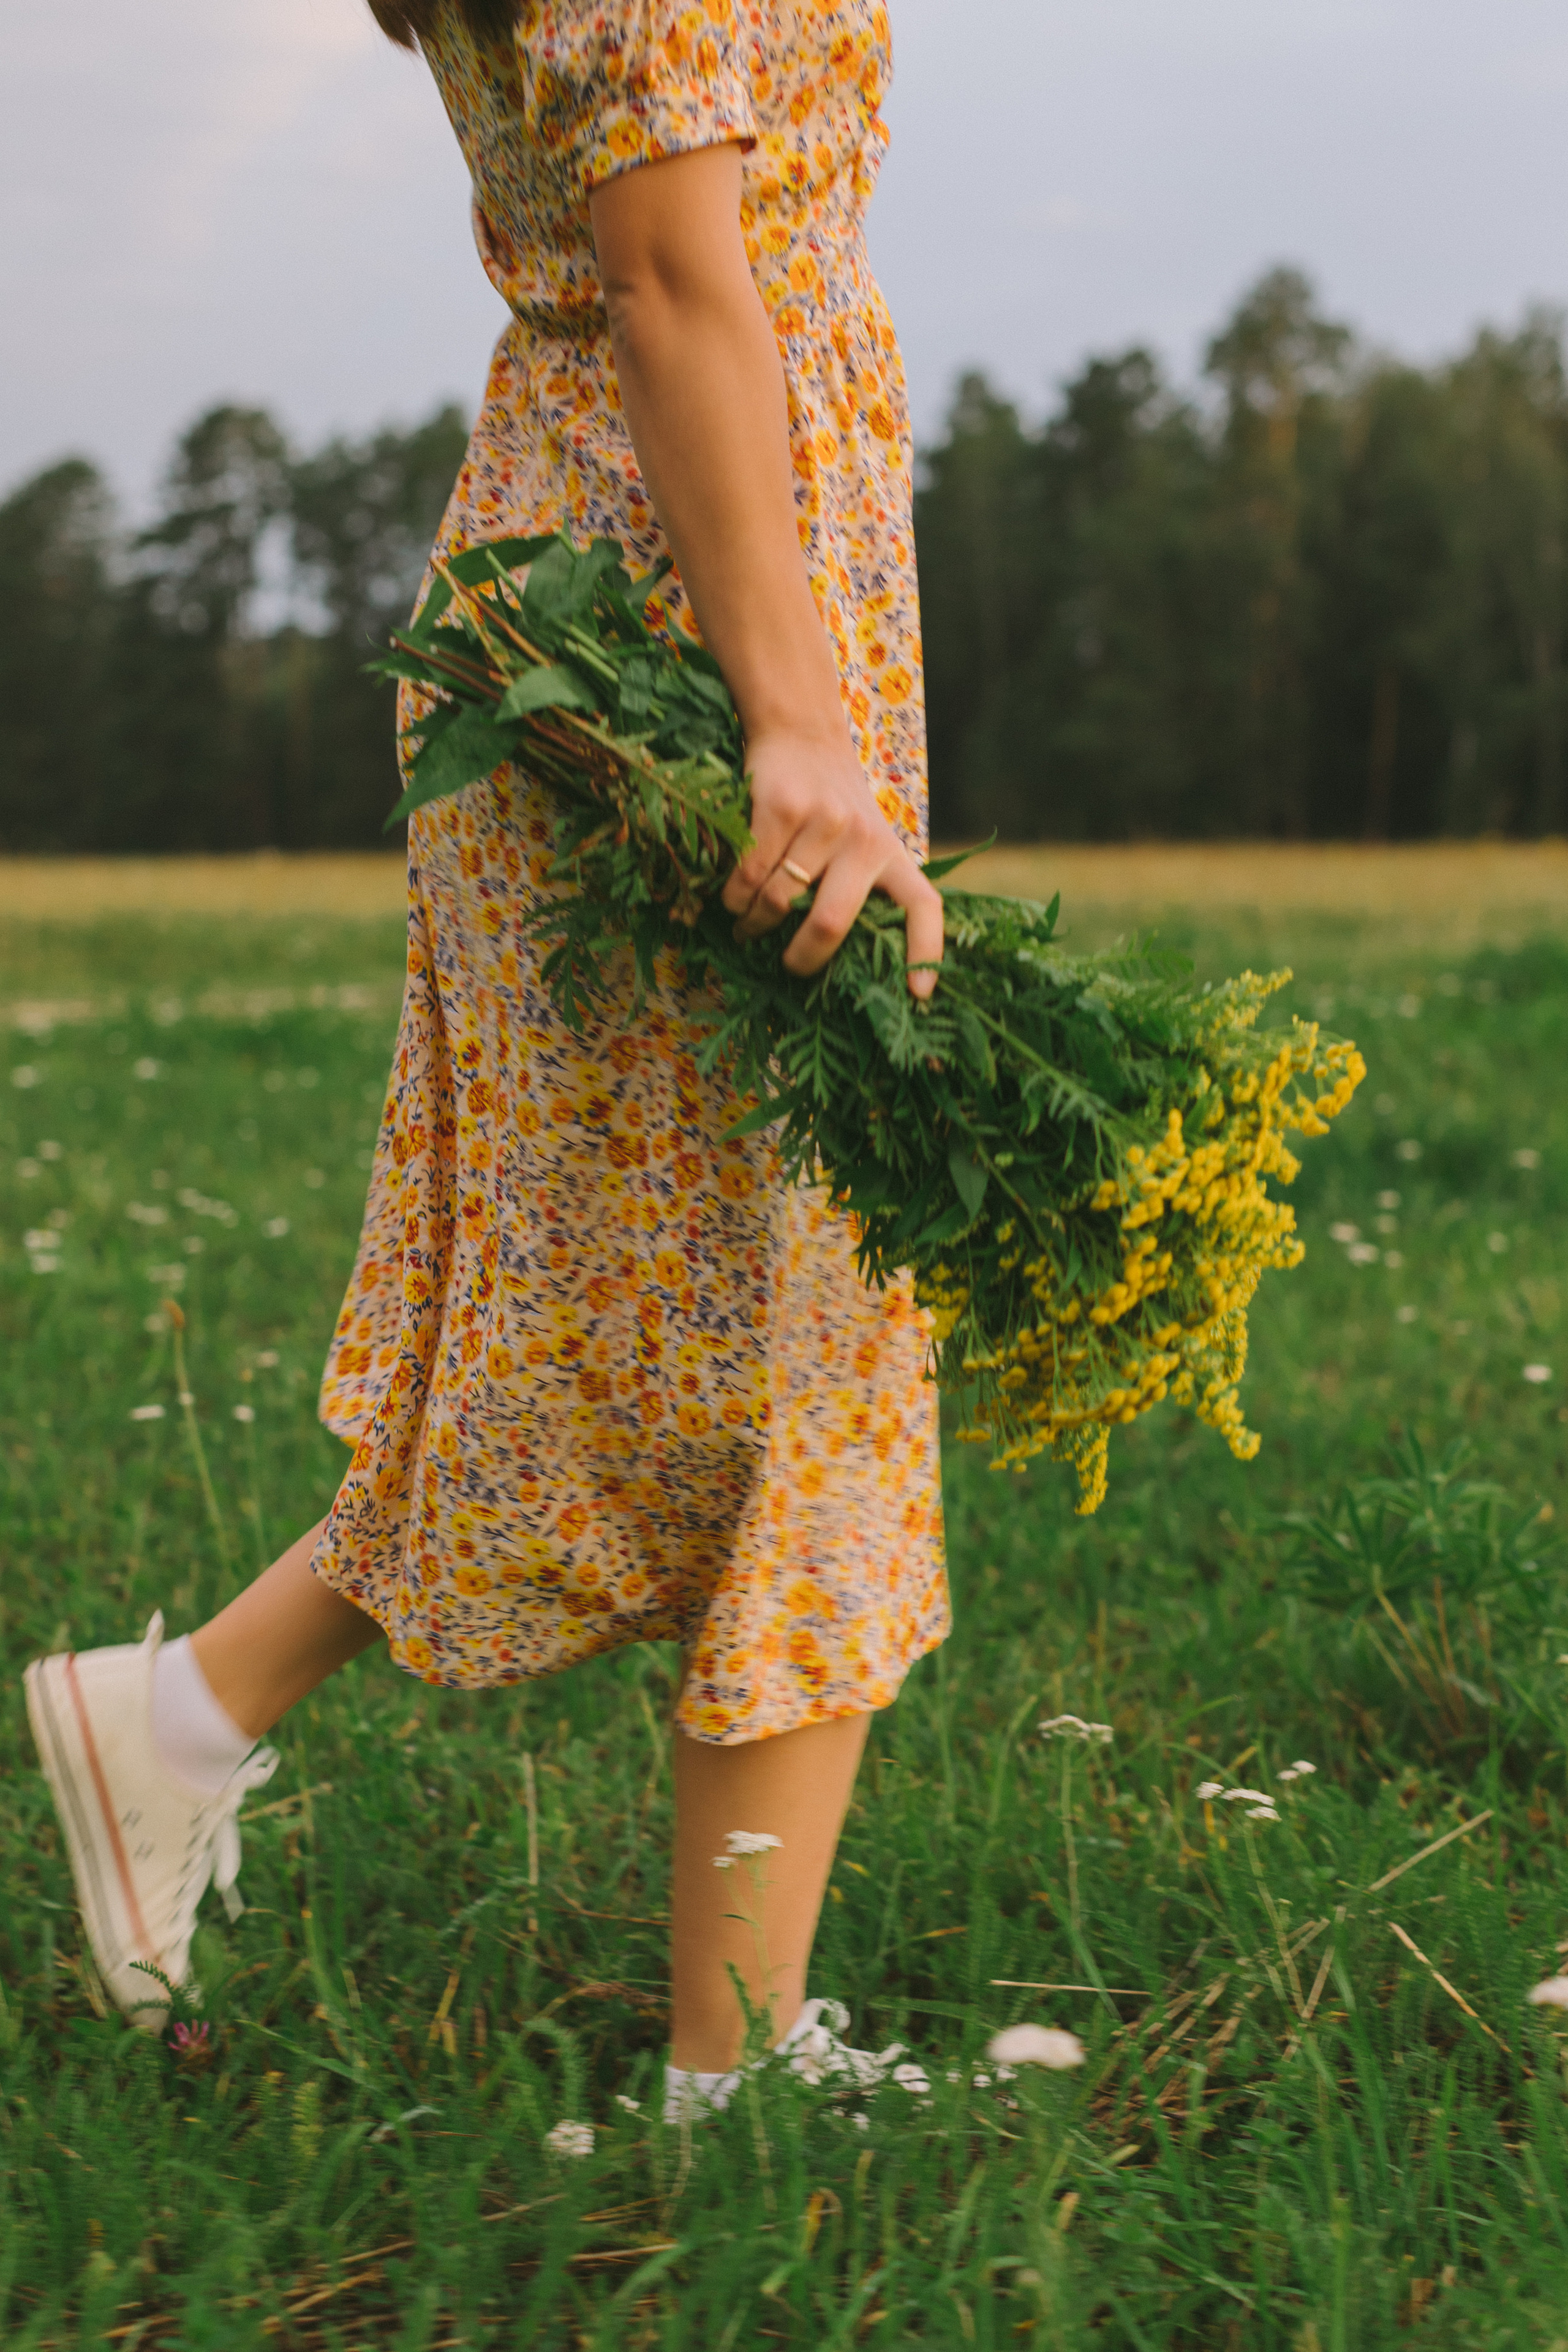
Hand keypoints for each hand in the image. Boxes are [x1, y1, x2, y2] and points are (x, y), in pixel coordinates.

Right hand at [720, 723, 943, 999]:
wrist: (801, 732)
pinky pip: (748, 876)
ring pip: (776, 902)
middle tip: (787, 967)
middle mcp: (864, 840)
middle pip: (830, 923)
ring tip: (744, 926)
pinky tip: (731, 899)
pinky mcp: (781, 808)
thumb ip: (861, 885)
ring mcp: (824, 822)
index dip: (924, 954)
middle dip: (801, 959)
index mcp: (891, 855)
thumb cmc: (830, 804)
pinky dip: (733, 898)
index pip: (923, 907)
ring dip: (752, 925)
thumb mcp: (865, 838)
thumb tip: (829, 955)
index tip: (917, 995)